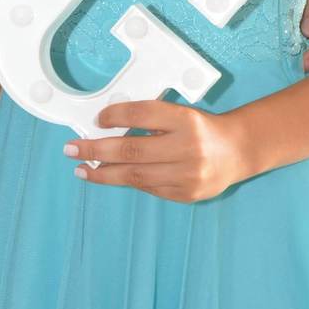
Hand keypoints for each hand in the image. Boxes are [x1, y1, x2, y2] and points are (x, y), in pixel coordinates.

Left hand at [63, 99, 248, 203]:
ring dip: (103, 172)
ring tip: (82, 169)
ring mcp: (187, 175)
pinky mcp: (186, 194)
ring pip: (134, 175)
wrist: (237, 152)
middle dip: (95, 149)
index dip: (114, 116)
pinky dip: (126, 181)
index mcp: (186, 120)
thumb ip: (149, 119)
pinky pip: (147, 187)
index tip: (96, 120)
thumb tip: (106, 127)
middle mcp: (188, 147)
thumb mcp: (179, 114)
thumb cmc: (202, 128)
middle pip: (131, 149)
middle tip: (71, 149)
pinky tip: (109, 175)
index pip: (141, 114)